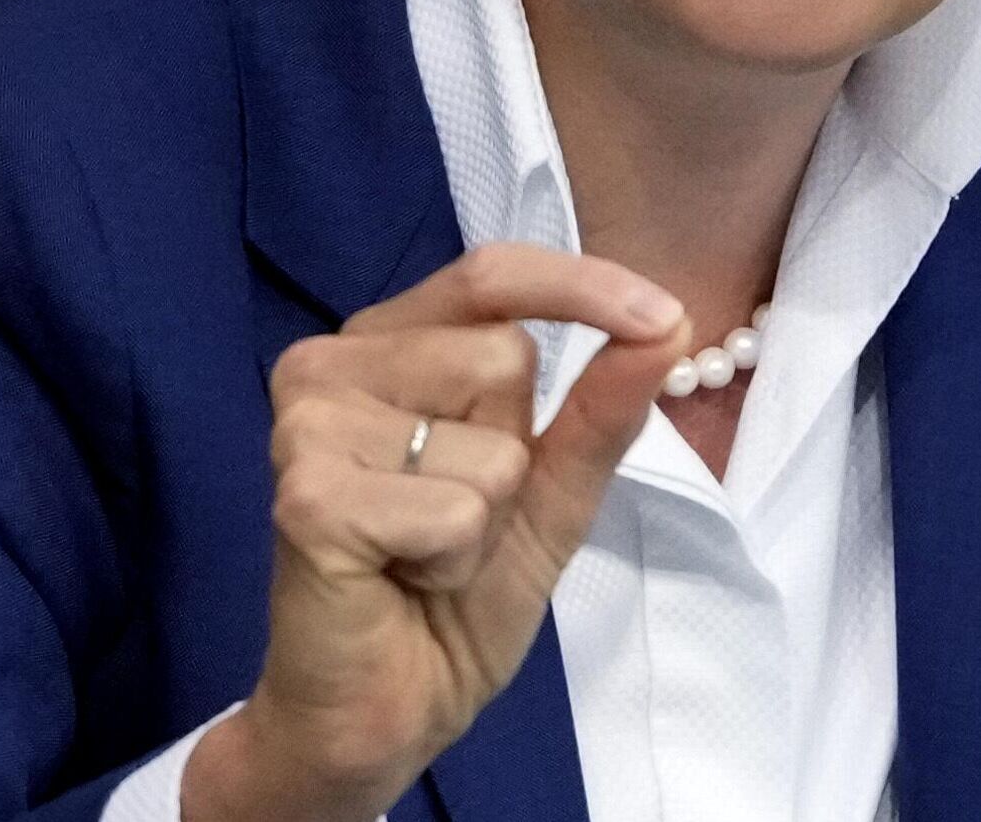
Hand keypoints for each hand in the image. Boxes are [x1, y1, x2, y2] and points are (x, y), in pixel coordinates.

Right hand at [181, 242, 691, 821]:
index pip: (492, 272)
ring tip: (426, 550)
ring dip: (486, 515)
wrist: (386, 709)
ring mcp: (311, 423)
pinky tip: (402, 577)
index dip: (581, 286)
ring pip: (490, 439)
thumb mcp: (553, 486)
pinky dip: (455, 558)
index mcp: (390, 340)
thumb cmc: (456, 590)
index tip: (663, 315)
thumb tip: (672, 321)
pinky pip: (455, 509)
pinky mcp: (307, 495)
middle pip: (503, 354)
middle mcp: (333, 361)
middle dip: (514, 451)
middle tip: (455, 517)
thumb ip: (605, 403)